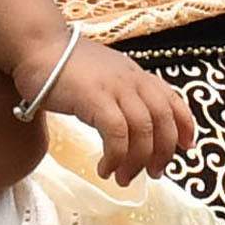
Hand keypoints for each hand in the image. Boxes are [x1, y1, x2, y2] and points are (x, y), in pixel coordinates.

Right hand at [49, 33, 200, 186]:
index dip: (185, 126)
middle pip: (163, 120)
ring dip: (137, 161)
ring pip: (143, 130)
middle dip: (163, 152)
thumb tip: (128, 125)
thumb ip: (120, 95)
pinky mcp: (96, 98)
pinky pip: (117, 134)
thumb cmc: (64, 66)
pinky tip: (105, 168)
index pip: (173, 100)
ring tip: (124, 178)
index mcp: (137, 75)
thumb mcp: (104, 77)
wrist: (38, 47)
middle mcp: (132, 80)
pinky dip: (116, 156)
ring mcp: (115, 88)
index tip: (186, 148)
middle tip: (154, 174)